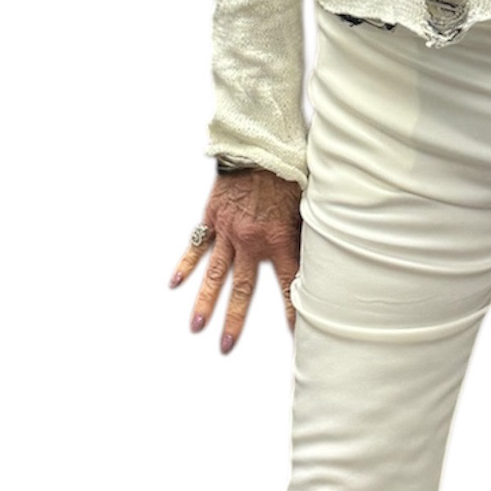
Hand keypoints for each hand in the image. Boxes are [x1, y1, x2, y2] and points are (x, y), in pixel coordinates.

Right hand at [169, 167, 302, 352]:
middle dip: (234, 319)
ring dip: (205, 301)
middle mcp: (250, 241)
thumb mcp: (306, 205)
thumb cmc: (288, 172)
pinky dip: (186, 263)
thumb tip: (315, 261)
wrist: (259, 146)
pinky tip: (176, 282)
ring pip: (215, 274)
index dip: (293, 310)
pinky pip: (197, 246)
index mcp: (278, 238)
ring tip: (196, 325)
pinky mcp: (213, 218)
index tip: (295, 333)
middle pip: (242, 288)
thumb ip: (304, 236)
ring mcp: (228, 231)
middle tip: (226, 345)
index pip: (288, 283)